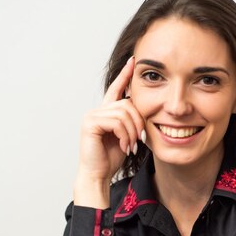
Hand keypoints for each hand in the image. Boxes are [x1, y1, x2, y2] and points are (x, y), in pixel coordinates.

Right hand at [73, 57, 145, 206]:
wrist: (99, 174)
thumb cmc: (112, 158)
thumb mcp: (128, 135)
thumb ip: (132, 121)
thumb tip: (145, 110)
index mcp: (106, 112)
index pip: (116, 88)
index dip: (125, 74)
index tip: (134, 61)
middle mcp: (97, 111)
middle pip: (127, 104)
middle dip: (138, 122)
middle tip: (139, 140)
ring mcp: (92, 116)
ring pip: (124, 113)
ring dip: (133, 132)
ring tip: (131, 145)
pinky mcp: (90, 123)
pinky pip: (116, 121)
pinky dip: (125, 135)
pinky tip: (125, 146)